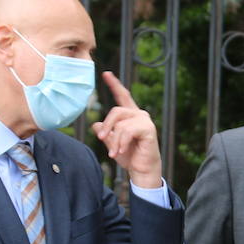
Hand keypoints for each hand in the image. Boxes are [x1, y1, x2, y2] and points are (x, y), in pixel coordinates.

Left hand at [92, 71, 162, 188]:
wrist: (142, 170)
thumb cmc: (130, 157)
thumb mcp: (113, 143)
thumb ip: (106, 133)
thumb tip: (95, 125)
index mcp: (131, 115)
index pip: (122, 96)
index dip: (114, 85)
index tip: (106, 73)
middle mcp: (139, 115)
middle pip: (116, 111)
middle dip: (107, 125)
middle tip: (100, 138)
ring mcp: (144, 121)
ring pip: (120, 123)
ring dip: (114, 140)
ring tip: (113, 153)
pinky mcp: (148, 129)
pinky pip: (127, 131)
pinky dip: (121, 142)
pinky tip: (119, 152)